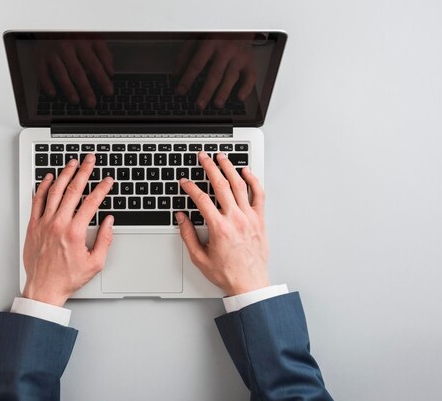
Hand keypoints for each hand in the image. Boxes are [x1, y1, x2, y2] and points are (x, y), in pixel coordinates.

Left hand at [22, 154, 114, 305]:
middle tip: (90, 160)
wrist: (44, 288)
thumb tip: (108, 222)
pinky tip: (48, 178)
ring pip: (55, 191)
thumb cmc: (67, 278)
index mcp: (75, 232)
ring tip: (72, 163)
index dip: (102, 188)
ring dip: (65, 174)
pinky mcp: (33, 226)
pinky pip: (37, 201)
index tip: (108, 181)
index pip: (92, 202)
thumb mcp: (95, 263)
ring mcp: (44, 223)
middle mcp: (58, 224)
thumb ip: (104, 240)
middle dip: (84, 171)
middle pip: (73, 190)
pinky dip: (43, 187)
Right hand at [36, 38, 113, 106]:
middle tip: (92, 103)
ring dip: (68, 88)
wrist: (51, 23)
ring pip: (61, 72)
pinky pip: (42, 71)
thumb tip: (110, 72)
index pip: (94, 63)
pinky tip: (53, 93)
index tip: (109, 92)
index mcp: (82, 41)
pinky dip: (47, 83)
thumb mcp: (93, 37)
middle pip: (78, 71)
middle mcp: (67, 46)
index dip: (102, 79)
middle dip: (86, 89)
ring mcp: (52, 51)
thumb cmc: (75, 33)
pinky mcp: (40, 56)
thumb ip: (103, 53)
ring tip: (75, 101)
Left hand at [174, 38, 256, 109]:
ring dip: (224, 92)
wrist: (239, 24)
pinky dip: (246, 88)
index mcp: (211, 42)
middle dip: (206, 91)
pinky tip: (239, 98)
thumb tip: (177, 72)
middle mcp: (226, 49)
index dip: (188, 79)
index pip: (197, 64)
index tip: (181, 91)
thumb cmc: (216, 32)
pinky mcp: (250, 61)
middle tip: (199, 104)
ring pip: (231, 77)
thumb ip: (186, 54)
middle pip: (215, 74)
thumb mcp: (198, 37)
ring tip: (217, 104)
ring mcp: (239, 56)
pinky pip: (250, 76)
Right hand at [176, 151, 268, 295]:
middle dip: (209, 167)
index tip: (184, 182)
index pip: (201, 199)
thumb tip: (181, 217)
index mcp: (219, 228)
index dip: (190, 187)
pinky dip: (253, 180)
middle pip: (221, 185)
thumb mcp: (199, 258)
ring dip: (229, 168)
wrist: (250, 284)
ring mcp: (250, 218)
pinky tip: (246, 171)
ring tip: (222, 157)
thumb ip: (187, 235)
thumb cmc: (227, 273)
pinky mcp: (259, 220)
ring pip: (239, 185)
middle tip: (202, 157)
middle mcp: (236, 219)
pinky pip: (258, 195)